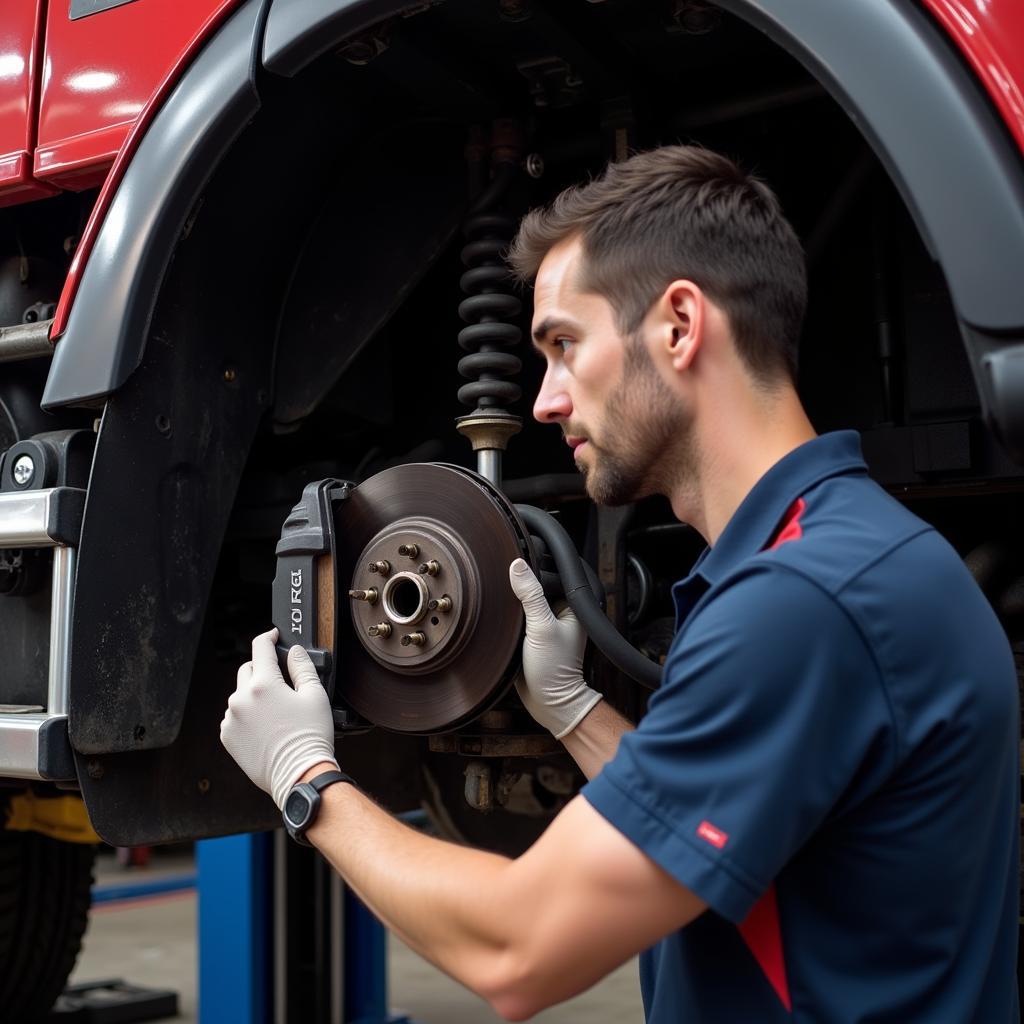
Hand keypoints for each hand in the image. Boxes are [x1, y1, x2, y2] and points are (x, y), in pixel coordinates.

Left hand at [220, 628, 338, 808]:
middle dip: (263, 670)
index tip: (273, 636)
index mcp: (264, 684)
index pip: (260, 648)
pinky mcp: (227, 736)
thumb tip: (293, 651)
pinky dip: (246, 715)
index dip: (268, 637)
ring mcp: (231, 718)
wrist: (298, 775)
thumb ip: (302, 667)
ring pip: (240, 694)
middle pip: (248, 669)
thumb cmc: (310, 736)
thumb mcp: (315, 695)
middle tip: (282, 684)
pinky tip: (265, 726)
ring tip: (275, 712)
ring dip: (254, 695)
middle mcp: (241, 699)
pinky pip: (234, 715)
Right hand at [508, 559, 601, 738]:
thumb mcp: (541, 628)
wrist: (548, 703)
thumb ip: (531, 596)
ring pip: (528, 597)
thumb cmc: (554, 670)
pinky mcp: (533, 633)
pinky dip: (511, 610)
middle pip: (540, 582)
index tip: (519, 552)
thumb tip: (518, 566)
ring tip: (501, 588)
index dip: (538, 562)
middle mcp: (561, 610)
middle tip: (505, 570)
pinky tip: (499, 607)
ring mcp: (547, 622)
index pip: (555, 571)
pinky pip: (520, 613)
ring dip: (515, 595)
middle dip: (524, 579)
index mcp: (573, 605)